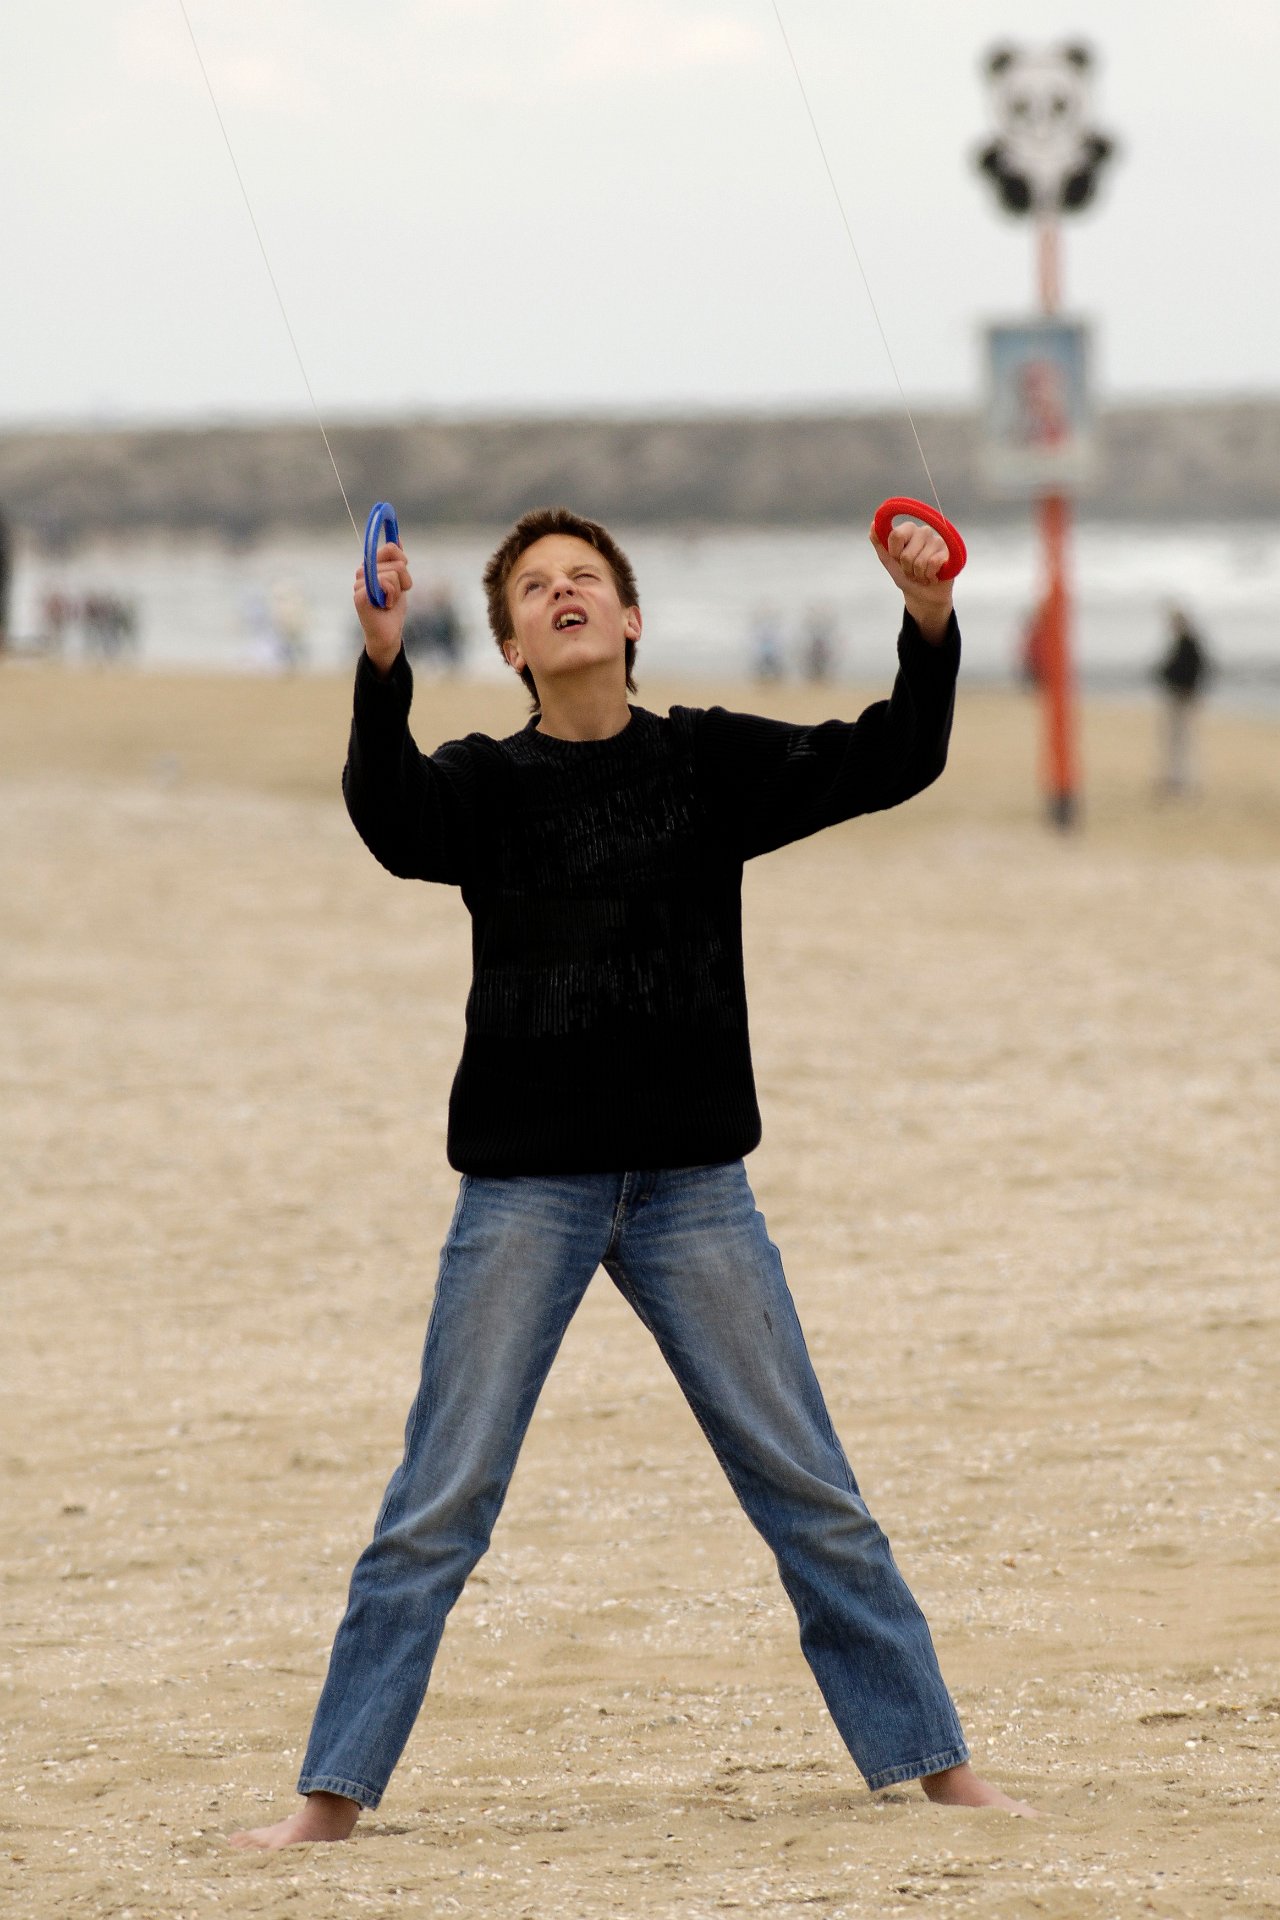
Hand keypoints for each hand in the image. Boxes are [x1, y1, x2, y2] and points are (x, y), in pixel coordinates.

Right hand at [353, 542, 412, 673]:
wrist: (388, 633)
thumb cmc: (392, 608)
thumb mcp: (400, 581)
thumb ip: (397, 561)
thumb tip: (398, 538)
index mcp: (371, 565)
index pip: (391, 548)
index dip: (402, 558)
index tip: (403, 571)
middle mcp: (363, 571)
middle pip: (397, 561)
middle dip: (404, 579)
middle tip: (395, 594)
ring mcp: (359, 583)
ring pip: (394, 573)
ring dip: (398, 591)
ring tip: (389, 602)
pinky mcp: (359, 595)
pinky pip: (385, 583)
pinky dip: (392, 597)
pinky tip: (385, 606)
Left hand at [869, 518, 953, 642]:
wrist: (923, 595)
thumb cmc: (906, 575)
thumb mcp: (888, 560)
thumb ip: (879, 542)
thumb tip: (873, 524)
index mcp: (908, 529)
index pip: (896, 535)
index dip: (894, 553)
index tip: (897, 558)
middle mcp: (924, 531)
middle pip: (906, 554)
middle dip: (906, 568)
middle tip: (912, 570)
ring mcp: (938, 541)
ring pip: (920, 562)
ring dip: (918, 575)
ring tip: (922, 574)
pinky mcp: (949, 552)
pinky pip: (933, 564)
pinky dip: (929, 576)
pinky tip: (932, 576)